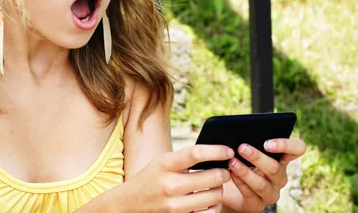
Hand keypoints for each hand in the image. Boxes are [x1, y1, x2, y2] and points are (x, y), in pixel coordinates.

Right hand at [117, 144, 234, 212]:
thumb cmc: (150, 179)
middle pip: (212, 177)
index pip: (196, 154)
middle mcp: (170, 185)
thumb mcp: (161, 163)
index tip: (228, 151)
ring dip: (220, 190)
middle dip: (224, 172)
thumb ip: (184, 159)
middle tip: (225, 170)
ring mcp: (174, 206)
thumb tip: (216, 155)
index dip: (217, 151)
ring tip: (216, 186)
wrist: (129, 204)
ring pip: (215, 196)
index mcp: (165, 165)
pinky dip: (215, 206)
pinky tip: (210, 200)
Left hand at [222, 138, 306, 212]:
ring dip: (245, 172)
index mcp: (281, 159)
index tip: (267, 143)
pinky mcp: (257, 205)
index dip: (286, 145)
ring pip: (262, 184)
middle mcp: (279, 177)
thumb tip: (239, 132)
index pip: (297, 149)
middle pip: (275, 168)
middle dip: (257, 157)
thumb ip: (248, 141)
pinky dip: (240, 183)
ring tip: (232, 162)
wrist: (225, 187)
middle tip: (241, 148)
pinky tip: (231, 174)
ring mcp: (271, 193)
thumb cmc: (238, 161)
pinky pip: (251, 195)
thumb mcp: (244, 150)